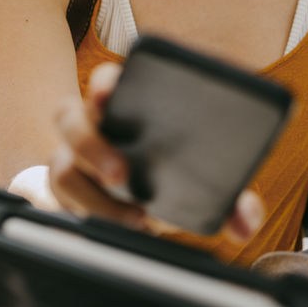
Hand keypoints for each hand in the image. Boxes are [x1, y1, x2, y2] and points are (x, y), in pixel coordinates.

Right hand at [48, 62, 263, 240]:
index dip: (104, 85)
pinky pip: (62, 199)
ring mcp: (75, 155)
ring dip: (93, 195)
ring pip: (63, 166)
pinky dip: (92, 214)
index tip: (109, 93)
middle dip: (91, 144)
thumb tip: (245, 222)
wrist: (156, 192)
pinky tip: (126, 225)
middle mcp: (93, 123)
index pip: (105, 81)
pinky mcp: (69, 187)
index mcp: (126, 100)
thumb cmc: (180, 169)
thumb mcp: (208, 177)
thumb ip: (233, 198)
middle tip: (122, 174)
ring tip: (136, 217)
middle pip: (69, 118)